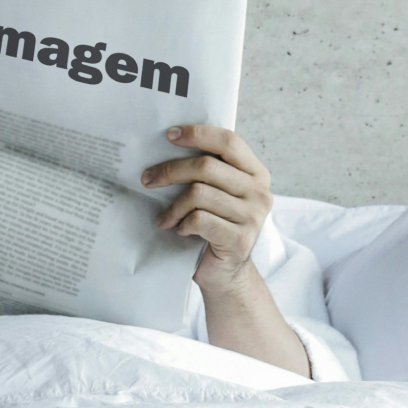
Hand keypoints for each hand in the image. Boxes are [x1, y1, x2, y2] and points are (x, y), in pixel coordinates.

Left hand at [141, 128, 307, 375]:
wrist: (226, 274)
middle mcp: (260, 192)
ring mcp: (252, 217)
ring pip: (198, 194)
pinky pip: (199, 220)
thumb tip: (168, 141)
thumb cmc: (215, 227)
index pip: (229, 141)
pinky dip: (182, 224)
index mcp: (256, 173)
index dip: (198, 134)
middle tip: (147, 179)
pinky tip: (179, 230)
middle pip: (206, 167)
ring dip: (173, 206)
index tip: (169, 135)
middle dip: (170, 170)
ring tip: (164, 217)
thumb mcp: (217, 193)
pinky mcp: (239, 240)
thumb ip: (208, 170)